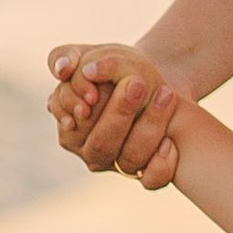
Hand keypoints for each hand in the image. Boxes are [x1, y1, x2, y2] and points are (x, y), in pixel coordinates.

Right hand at [46, 41, 183, 186]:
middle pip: (101, 144)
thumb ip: (66, 57)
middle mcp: (91, 152)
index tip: (97, 88)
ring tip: (166, 94)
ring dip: (149, 128)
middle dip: (119, 112)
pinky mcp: (146, 173)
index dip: (83, 105)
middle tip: (137, 83)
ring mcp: (119, 164)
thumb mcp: (93, 54)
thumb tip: (62, 70)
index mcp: (70, 127)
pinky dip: (162, 163)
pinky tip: (170, 141)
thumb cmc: (119, 68)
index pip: (72, 123)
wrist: (158, 84)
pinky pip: (152, 179)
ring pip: (130, 160)